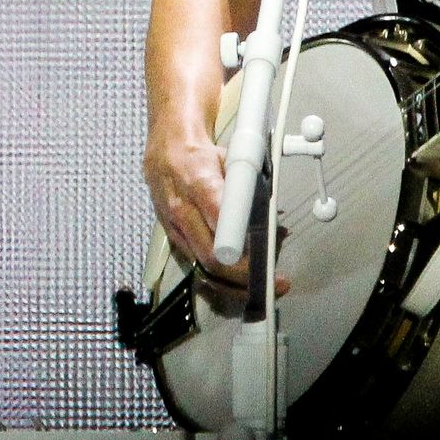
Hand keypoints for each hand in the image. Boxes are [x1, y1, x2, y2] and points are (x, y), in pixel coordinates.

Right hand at [143, 124, 289, 295]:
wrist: (166, 152)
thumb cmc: (202, 155)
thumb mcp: (230, 158)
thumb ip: (249, 185)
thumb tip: (273, 216)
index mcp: (200, 183)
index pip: (218, 216)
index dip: (237, 238)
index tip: (260, 253)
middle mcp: (184, 210)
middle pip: (211, 254)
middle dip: (245, 273)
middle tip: (274, 280)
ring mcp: (176, 229)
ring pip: (204, 267)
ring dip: (235, 284)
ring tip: (263, 288)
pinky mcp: (174, 240)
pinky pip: (197, 265)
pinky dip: (220, 277)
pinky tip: (241, 283)